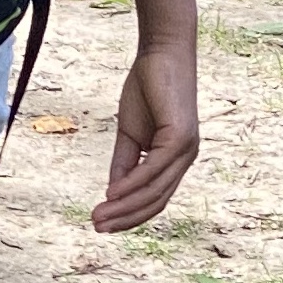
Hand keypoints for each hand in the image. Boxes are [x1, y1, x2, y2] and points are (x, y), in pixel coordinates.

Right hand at [94, 43, 199, 231]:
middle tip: (97, 227)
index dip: (130, 215)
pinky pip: (154, 168)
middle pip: (156, 200)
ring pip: (155, 189)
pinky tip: (111, 193)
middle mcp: (185, 158)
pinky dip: (132, 183)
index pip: (154, 198)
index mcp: (174, 159)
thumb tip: (112, 192)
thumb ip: (124, 162)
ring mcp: (186, 149)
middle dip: (125, 218)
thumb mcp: (129, 132)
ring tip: (99, 217)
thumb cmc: (147, 88)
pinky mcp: (180, 136)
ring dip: (125, 206)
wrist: (161, 54)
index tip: (103, 224)